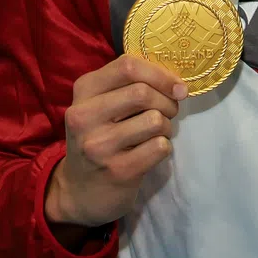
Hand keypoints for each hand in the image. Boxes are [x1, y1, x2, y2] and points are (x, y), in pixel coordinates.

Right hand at [45, 55, 186, 230]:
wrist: (79, 191)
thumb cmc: (101, 136)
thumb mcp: (102, 103)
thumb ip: (131, 84)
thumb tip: (178, 85)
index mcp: (83, 91)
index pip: (127, 66)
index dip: (160, 73)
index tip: (177, 86)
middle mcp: (84, 116)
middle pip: (143, 92)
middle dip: (167, 101)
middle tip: (168, 112)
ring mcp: (99, 146)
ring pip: (155, 120)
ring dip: (166, 126)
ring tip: (156, 133)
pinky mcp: (118, 171)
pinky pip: (160, 147)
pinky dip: (164, 146)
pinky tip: (150, 152)